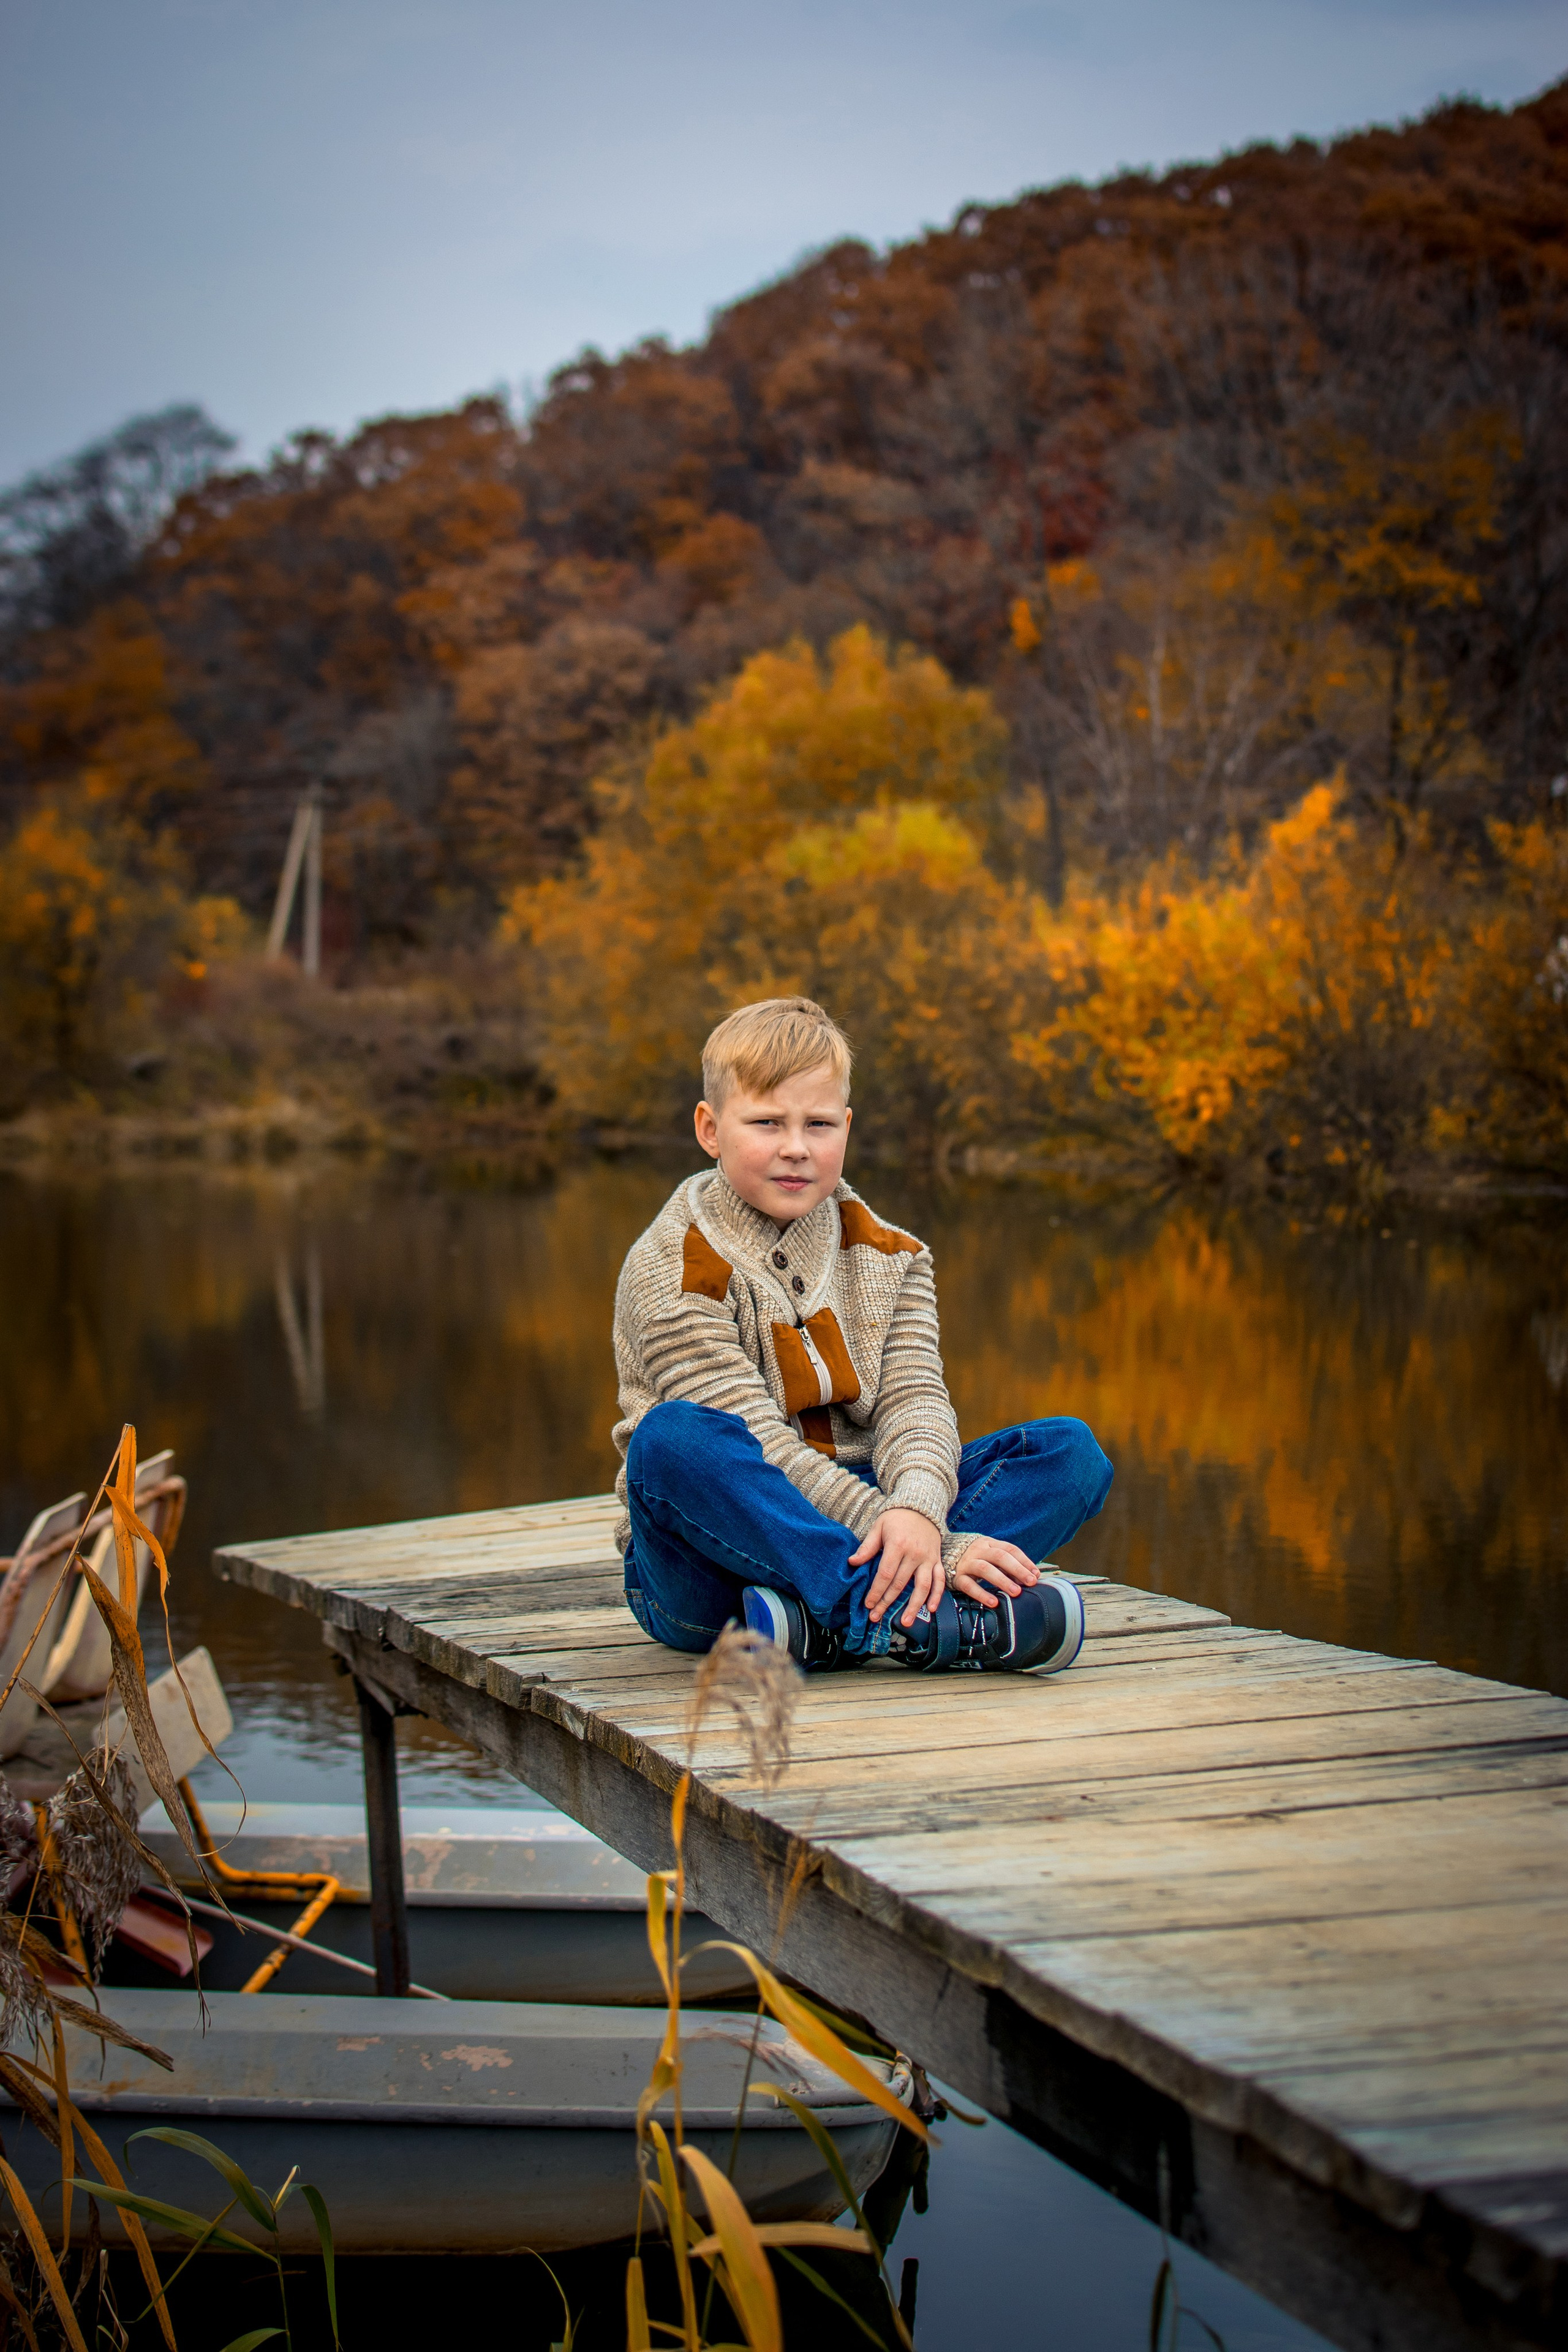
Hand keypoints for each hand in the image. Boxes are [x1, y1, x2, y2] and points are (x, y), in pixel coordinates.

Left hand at [850, 1508, 944, 1628]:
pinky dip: (937, 1595)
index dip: (876, 1591)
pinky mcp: (937, 1560)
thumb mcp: (878, 1527)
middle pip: (900, 1584)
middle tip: (876, 1616)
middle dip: (887, 1602)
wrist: (921, 1506)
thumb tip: (853, 1562)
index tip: (868, 1604)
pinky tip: (931, 1609)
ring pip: (922, 1586)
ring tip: (906, 1622)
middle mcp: (915, 1554)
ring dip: (914, 1606)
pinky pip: (940, 1580)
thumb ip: (867, 1546)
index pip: (885, 1574)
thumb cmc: (896, 1517)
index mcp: (897, 1545)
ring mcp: (928, 1558)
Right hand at [949, 1536, 1039, 1610]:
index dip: (1024, 1561)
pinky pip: (969, 1585)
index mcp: (989, 1543)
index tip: (1036, 1574)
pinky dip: (982, 1594)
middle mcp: (978, 1550)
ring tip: (1015, 1592)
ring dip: (1002, 1580)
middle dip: (1017, 1569)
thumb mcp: (990, 1554)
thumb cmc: (974, 1557)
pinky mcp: (957, 1577)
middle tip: (1030, 1582)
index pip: (1010, 1549)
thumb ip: (1008, 1564)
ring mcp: (967, 1563)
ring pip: (985, 1569)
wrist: (944, 1554)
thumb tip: (1031, 1576)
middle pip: (1000, 1557)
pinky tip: (993, 1602)